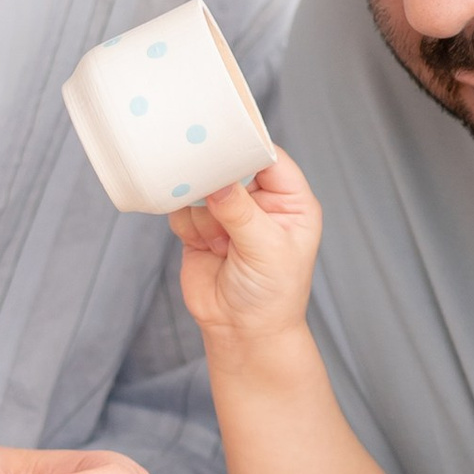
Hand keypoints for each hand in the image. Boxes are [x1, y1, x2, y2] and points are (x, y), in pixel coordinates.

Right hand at [170, 150, 322, 343]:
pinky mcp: (200, 228)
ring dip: (203, 212)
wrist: (242, 334)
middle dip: (217, 180)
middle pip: (230, 166)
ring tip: (218, 243)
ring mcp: (228, 214)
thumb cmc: (272, 296)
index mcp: (291, 200)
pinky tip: (203, 246)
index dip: (246, 147)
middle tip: (206, 185)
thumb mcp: (266, 249)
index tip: (221, 139)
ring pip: (202, 187)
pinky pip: (182, 209)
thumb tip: (216, 181)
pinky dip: (187, 224)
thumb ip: (240, 211)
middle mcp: (260, 202)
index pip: (268, 158)